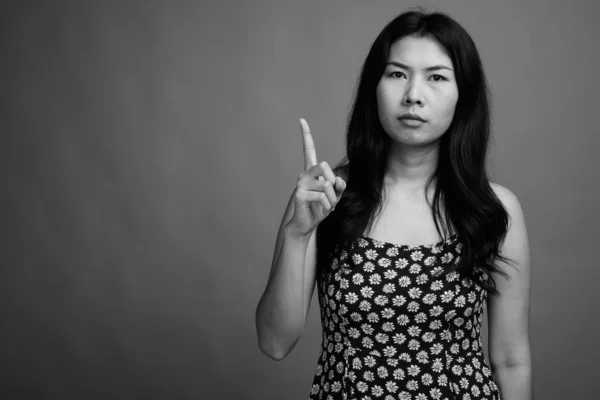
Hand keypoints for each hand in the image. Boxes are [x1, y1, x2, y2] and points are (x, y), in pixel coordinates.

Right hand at [287, 118, 345, 236]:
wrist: (306, 224)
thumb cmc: (320, 209)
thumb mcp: (335, 197)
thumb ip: (340, 186)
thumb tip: (339, 180)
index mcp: (312, 171)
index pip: (309, 150)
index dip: (306, 135)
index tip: (301, 120)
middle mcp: (304, 174)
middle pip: (325, 166)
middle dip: (334, 184)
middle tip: (332, 197)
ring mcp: (300, 183)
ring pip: (326, 184)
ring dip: (332, 199)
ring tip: (327, 207)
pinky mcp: (299, 194)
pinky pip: (322, 196)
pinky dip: (327, 206)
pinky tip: (322, 211)